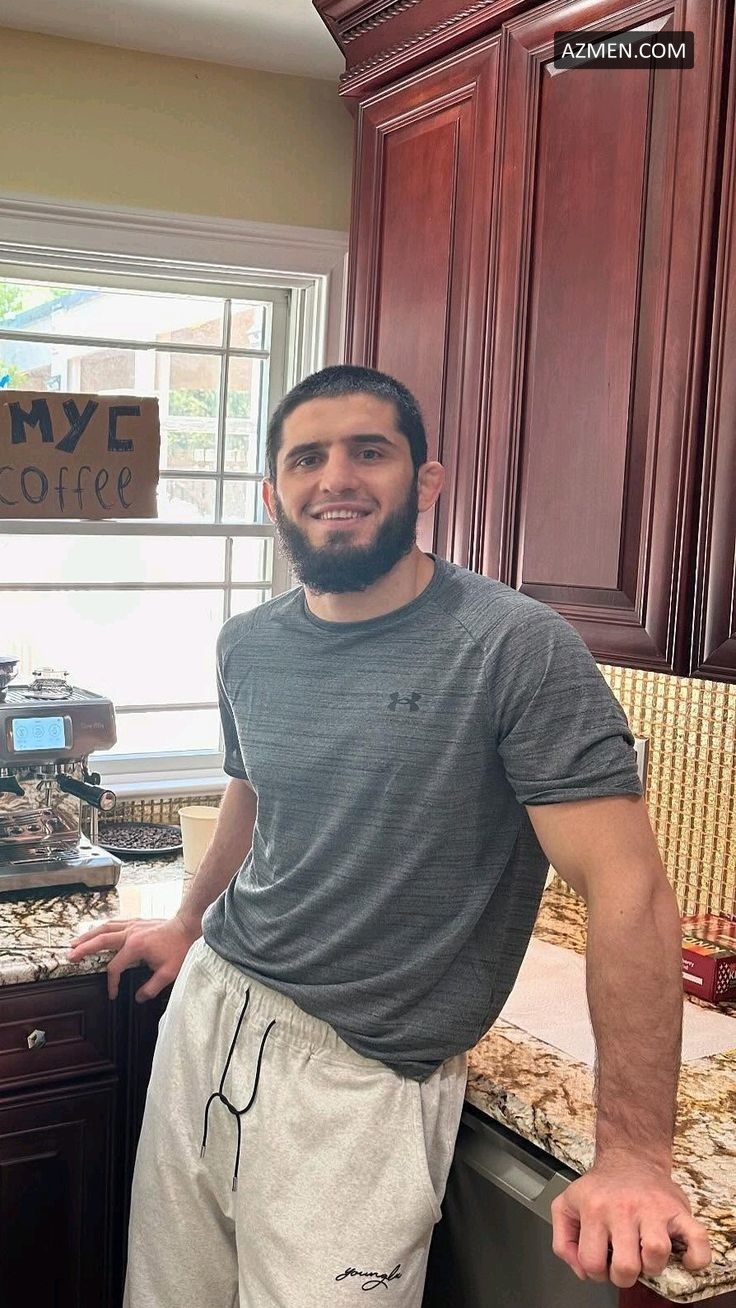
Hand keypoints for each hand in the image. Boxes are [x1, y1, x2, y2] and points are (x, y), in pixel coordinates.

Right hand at [67, 915, 197, 1000]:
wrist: (189, 926)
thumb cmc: (180, 948)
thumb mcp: (169, 973)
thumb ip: (151, 988)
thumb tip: (138, 998)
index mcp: (135, 946)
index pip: (114, 967)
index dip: (111, 983)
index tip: (112, 994)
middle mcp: (130, 933)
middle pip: (100, 941)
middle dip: (83, 949)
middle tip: (69, 956)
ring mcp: (132, 925)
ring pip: (104, 928)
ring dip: (88, 935)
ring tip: (74, 942)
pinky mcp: (136, 921)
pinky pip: (114, 923)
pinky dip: (101, 928)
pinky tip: (96, 931)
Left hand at [551, 1157, 711, 1287]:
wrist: (630, 1158)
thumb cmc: (600, 1188)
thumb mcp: (566, 1205)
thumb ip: (562, 1241)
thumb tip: (581, 1270)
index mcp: (594, 1210)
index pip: (592, 1263)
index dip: (597, 1272)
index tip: (603, 1261)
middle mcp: (622, 1208)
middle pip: (626, 1266)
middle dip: (625, 1276)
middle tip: (625, 1262)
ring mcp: (652, 1208)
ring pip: (656, 1254)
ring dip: (652, 1266)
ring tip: (646, 1255)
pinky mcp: (677, 1209)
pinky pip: (697, 1239)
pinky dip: (696, 1257)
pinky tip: (684, 1259)